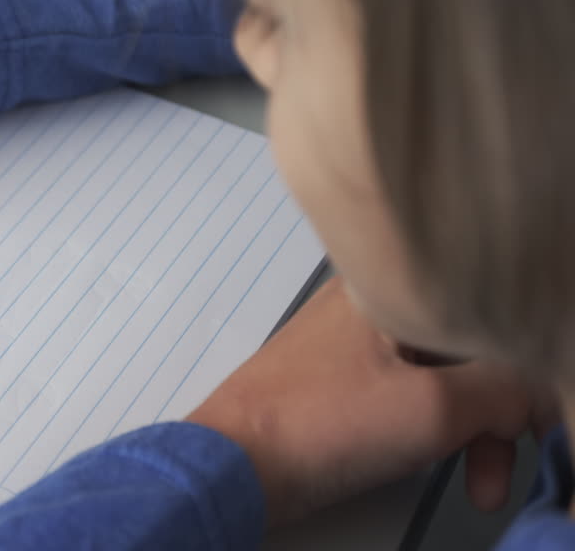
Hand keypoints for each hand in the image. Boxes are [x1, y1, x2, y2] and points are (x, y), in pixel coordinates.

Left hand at [186, 277, 542, 523]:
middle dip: (500, 417)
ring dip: (472, 436)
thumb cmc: (325, 423)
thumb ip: (506, 391)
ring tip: (479, 489)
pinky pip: (411, 398)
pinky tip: (436, 464)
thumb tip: (538, 392)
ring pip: (443, 381)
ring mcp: (355, 346)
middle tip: (505, 471)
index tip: (541, 419)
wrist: (236, 463)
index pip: (486, 314)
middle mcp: (375, 305)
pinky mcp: (342, 384)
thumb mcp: (436, 407)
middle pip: (468, 351)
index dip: (525, 367)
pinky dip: (434, 433)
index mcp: (392, 288)